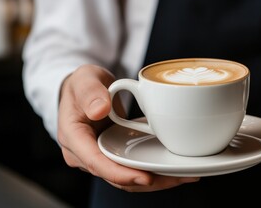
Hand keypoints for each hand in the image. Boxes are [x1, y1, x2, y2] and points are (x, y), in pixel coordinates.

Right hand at [57, 64, 198, 191]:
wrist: (85, 89)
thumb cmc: (83, 83)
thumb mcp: (84, 79)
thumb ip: (89, 93)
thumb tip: (100, 110)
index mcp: (74, 138)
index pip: (96, 163)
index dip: (121, 174)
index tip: (146, 177)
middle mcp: (85, 155)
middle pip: (117, 177)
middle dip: (148, 181)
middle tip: (179, 177)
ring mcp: (101, 157)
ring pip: (128, 178)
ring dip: (157, 180)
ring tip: (186, 175)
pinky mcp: (115, 155)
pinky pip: (134, 168)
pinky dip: (155, 170)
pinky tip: (178, 168)